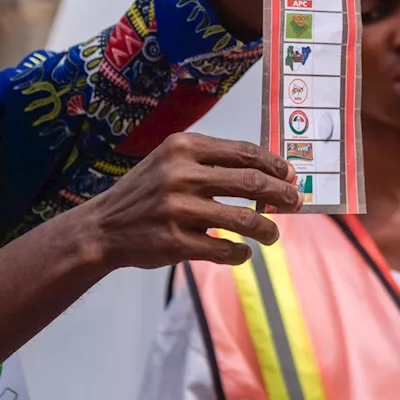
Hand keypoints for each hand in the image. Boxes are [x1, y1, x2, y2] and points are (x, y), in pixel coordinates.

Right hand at [82, 133, 302, 268]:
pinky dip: (240, 253)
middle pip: (250, 182)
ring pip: (242, 219)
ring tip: (272, 234)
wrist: (103, 227)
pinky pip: (223, 249)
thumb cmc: (147, 192)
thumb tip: (269, 173)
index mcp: (183, 147)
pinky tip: (243, 252)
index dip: (274, 165)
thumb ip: (212, 162)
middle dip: (280, 194)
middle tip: (296, 203)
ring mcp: (177, 209)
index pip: (244, 152)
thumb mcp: (171, 161)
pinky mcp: (175, 242)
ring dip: (266, 229)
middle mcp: (181, 174)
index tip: (291, 176)